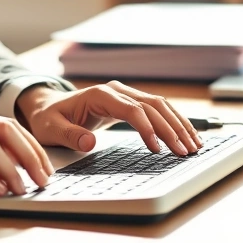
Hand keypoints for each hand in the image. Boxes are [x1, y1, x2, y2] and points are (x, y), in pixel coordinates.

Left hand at [16, 81, 202, 155]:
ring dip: (178, 124)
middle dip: (171, 128)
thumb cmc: (49, 119)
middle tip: (185, 151)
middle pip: (152, 106)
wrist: (48, 108)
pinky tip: (185, 135)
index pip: (132, 109)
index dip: (148, 128)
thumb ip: (69, 135)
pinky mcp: (130, 103)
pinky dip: (173, 122)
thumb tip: (89, 142)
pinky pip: (157, 110)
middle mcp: (116, 91)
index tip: (158, 148)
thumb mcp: (51, 129)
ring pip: (159, 106)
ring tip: (194, 145)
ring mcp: (125, 95)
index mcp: (99, 95)